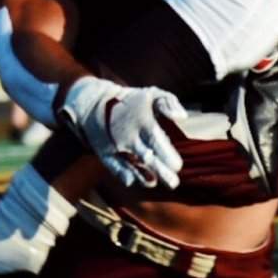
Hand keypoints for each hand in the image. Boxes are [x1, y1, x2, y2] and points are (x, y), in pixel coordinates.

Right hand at [56, 75, 184, 190]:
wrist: (95, 102)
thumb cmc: (131, 101)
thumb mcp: (151, 94)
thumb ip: (169, 103)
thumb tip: (183, 116)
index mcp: (142, 120)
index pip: (156, 140)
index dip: (167, 155)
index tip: (178, 166)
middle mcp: (128, 135)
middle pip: (147, 156)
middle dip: (161, 171)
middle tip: (174, 183)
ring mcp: (115, 145)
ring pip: (131, 164)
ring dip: (143, 176)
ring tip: (153, 182)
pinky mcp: (105, 153)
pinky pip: (113, 166)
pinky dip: (121, 174)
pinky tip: (131, 180)